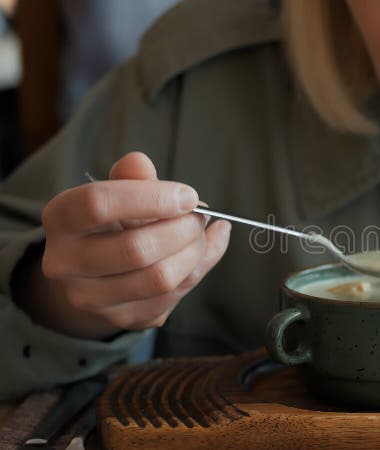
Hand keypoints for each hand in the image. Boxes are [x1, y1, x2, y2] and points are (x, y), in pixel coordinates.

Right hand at [25, 152, 230, 339]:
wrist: (96, 273)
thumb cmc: (112, 223)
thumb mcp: (118, 192)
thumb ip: (132, 177)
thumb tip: (140, 163)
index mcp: (61, 218)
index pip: (98, 203)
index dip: (152, 198)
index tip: (188, 195)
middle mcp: (66, 263)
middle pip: (135, 249)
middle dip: (183, 229)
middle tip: (199, 216)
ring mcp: (92, 298)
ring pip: (159, 279)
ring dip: (195, 252)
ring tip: (201, 233)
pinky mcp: (124, 318)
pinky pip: (176, 294)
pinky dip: (201, 267)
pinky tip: (206, 249)